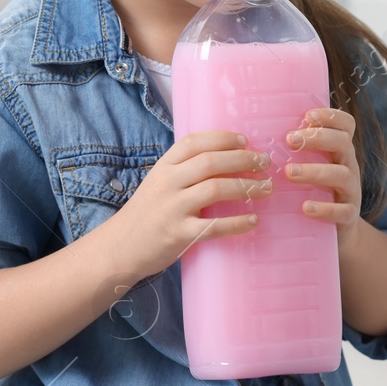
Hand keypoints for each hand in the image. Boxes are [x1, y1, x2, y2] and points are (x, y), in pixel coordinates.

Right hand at [106, 130, 271, 279]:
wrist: (120, 247)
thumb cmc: (147, 213)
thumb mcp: (159, 183)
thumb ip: (184, 170)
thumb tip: (226, 158)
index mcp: (164, 167)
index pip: (194, 142)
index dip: (222, 138)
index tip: (245, 141)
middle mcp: (167, 183)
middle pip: (211, 162)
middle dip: (243, 159)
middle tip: (264, 163)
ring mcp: (172, 208)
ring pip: (215, 189)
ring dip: (247, 187)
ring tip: (266, 189)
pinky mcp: (179, 234)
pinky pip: (214, 226)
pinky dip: (237, 223)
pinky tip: (253, 220)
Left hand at [283, 107, 363, 251]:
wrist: (337, 232)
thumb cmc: (313, 192)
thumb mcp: (310, 167)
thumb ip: (295, 152)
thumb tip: (254, 132)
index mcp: (339, 151)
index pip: (346, 125)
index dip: (332, 116)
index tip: (308, 115)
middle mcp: (349, 166)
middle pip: (343, 143)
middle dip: (318, 138)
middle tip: (290, 139)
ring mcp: (351, 191)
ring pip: (342, 175)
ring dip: (315, 171)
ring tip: (290, 172)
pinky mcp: (349, 215)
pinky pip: (343, 210)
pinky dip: (325, 208)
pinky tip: (306, 207)